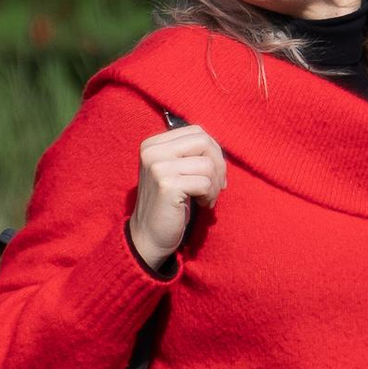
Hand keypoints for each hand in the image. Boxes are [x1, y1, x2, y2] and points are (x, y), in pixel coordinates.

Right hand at [129, 124, 226, 270]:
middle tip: (217, 187)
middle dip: (219, 165)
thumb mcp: (176, 171)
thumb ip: (191, 154)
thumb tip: (219, 150)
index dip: (213, 151)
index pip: (196, 132)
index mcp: (153, 144)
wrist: (148, 236)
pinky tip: (202, 205)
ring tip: (207, 199)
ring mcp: (158, 167)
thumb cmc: (168, 204)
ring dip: (215, 185)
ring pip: (208, 164)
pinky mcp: (167, 185)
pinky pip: (205, 183)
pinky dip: (210, 196)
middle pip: (204, 142)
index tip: (214, 174)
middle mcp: (152, 151)